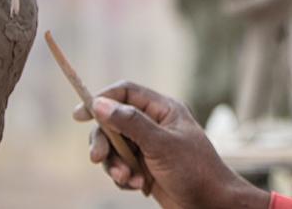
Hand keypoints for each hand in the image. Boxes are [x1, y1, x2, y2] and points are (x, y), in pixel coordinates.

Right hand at [73, 81, 269, 208]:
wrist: (211, 203)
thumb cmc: (194, 169)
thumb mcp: (161, 144)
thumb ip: (130, 123)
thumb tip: (99, 104)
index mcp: (163, 109)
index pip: (126, 93)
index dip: (102, 99)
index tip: (80, 114)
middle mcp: (154, 124)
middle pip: (114, 123)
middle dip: (105, 142)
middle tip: (97, 159)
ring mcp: (149, 147)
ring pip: (115, 149)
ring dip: (116, 166)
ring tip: (129, 180)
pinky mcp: (145, 168)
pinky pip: (121, 167)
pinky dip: (124, 178)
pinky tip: (138, 187)